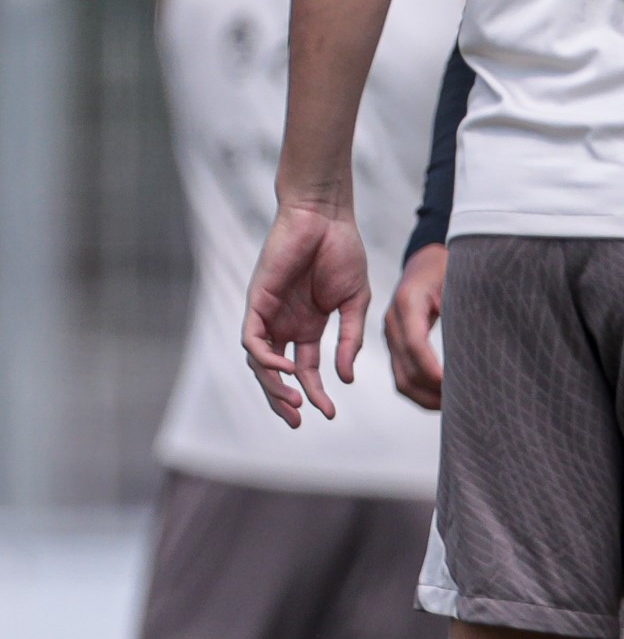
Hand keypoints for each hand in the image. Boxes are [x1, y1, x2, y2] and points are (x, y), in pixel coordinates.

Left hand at [242, 201, 371, 426]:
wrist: (325, 217)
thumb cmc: (342, 251)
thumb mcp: (355, 302)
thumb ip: (350, 339)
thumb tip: (345, 377)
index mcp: (308, 326)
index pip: (308, 369)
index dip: (317, 393)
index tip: (330, 414)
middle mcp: (285, 324)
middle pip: (277, 373)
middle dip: (284, 400)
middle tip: (297, 422)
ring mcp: (268, 314)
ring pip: (261, 362)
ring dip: (274, 385)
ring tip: (294, 403)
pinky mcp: (256, 302)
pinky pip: (253, 339)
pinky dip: (266, 358)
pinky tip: (287, 368)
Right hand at [384, 244, 448, 410]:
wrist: (426, 260)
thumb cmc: (447, 267)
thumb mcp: (458, 278)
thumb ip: (463, 304)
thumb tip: (477, 338)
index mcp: (407, 302)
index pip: (416, 344)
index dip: (433, 369)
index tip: (454, 385)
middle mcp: (393, 322)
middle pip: (405, 369)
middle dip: (432, 390)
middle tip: (463, 403)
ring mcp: (392, 336)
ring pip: (401, 379)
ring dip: (425, 398)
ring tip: (455, 407)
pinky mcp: (397, 345)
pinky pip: (403, 375)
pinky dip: (421, 391)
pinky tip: (443, 398)